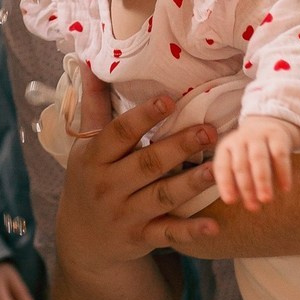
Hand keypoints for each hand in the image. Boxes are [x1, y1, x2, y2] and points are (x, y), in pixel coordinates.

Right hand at [56, 66, 220, 277]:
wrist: (82, 238)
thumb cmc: (88, 178)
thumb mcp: (84, 143)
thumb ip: (93, 104)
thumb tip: (87, 60)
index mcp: (95, 157)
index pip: (119, 133)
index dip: (144, 116)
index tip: (169, 99)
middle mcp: (108, 185)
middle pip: (146, 164)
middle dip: (179, 146)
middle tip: (209, 131)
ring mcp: (125, 213)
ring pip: (161, 197)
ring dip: (190, 183)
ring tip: (217, 168)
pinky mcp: (141, 238)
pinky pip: (168, 235)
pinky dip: (190, 231)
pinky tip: (215, 224)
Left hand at [213, 117, 299, 210]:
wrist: (269, 123)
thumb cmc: (249, 152)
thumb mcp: (237, 160)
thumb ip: (235, 179)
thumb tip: (237, 200)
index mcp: (226, 147)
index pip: (222, 166)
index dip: (225, 184)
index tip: (230, 201)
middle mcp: (240, 140)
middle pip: (240, 164)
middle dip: (246, 187)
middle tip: (253, 207)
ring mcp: (258, 135)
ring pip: (258, 158)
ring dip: (262, 180)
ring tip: (266, 199)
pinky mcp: (277, 135)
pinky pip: (280, 154)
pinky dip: (283, 172)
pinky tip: (285, 188)